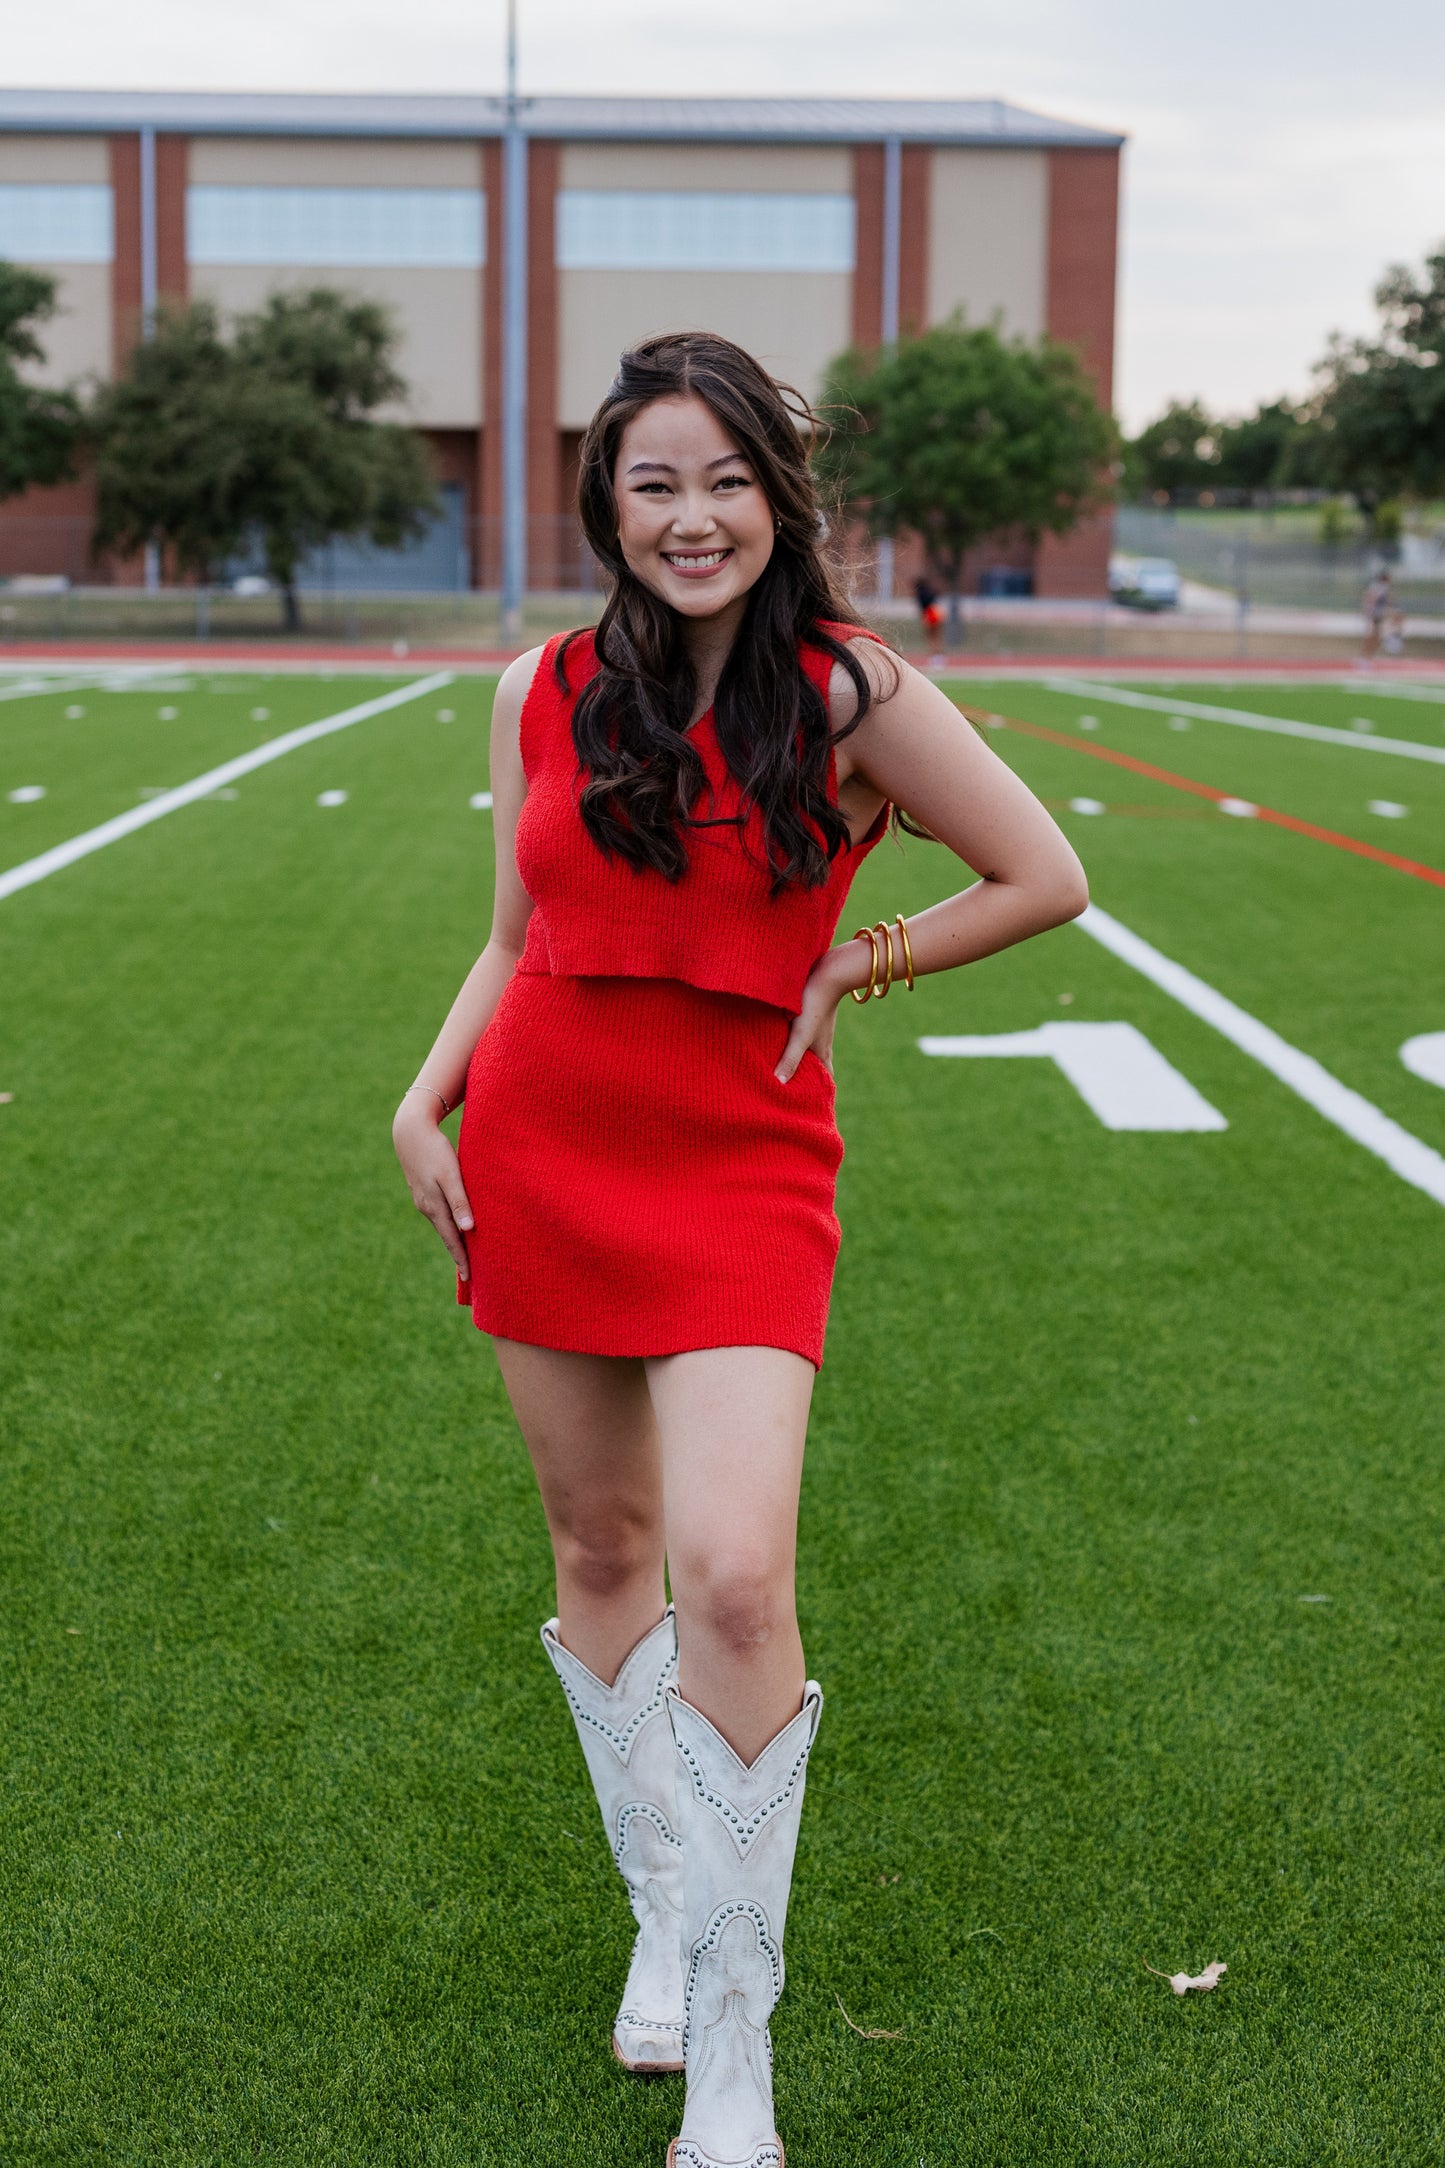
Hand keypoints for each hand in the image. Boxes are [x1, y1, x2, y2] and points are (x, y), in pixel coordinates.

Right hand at [392, 1099, 474, 1276]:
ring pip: (443, 1224)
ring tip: (466, 1253)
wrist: (410, 1131)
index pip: (452, 1239)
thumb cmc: (435, 1151)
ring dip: (454, 1239)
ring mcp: (423, 1199)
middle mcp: (427, 1207)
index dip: (461, 1259)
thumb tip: (468, 1230)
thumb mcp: (450, 1175)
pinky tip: (456, 1225)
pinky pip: (440, 1213)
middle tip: (470, 1274)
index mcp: (434, 1207)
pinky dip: (449, 1223)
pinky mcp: (424, 1190)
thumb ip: (459, 1202)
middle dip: (458, 1254)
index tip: (469, 1278)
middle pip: (447, 1236)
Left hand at [774, 946, 856, 1083]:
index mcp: (823, 1053)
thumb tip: (779, 1085)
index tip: (811, 1109)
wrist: (826, 971)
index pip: (825, 1081)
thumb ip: (790, 1059)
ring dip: (795, 1062)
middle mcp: (820, 1043)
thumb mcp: (800, 1035)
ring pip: (805, 1052)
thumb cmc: (814, 1004)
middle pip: (814, 1068)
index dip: (819, 1095)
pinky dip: (790, 1045)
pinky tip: (778, 1042)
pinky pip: (798, 1037)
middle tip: (790, 1095)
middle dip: (804, 1081)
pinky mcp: (806, 1016)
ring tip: (779, 1072)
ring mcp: (814, 1029)